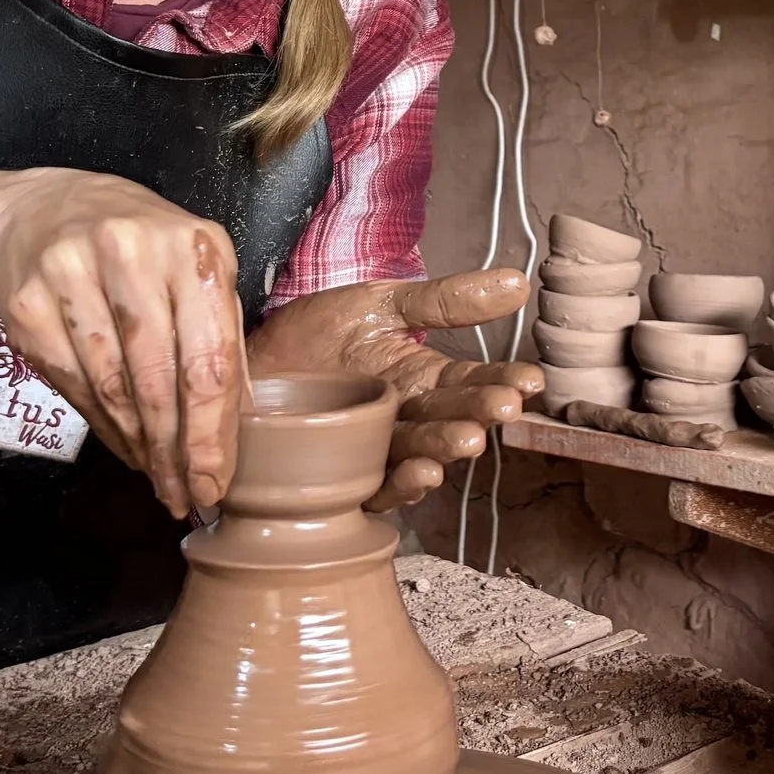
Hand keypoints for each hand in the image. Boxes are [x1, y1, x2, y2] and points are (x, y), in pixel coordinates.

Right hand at [0, 168, 243, 518]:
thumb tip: (239, 420)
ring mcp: (71, 275)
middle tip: (185, 494)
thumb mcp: (195, 268)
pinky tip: (120, 441)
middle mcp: (131, 253)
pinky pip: (71, 383)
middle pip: (157, 380)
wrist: (45, 211)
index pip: (207, 358)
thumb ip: (221, 333)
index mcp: (191, 248)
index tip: (215, 480)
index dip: (211, 431)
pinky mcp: (28, 302)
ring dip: (137, 444)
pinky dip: (100, 423)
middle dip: (174, 450)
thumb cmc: (139, 247)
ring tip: (156, 475)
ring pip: (111, 388)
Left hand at [247, 268, 543, 511]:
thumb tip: (517, 283)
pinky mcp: (343, 479)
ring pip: (421, 456)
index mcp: (422, 378)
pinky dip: (401, 485)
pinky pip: (378, 489)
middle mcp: (406, 419)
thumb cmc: (312, 335)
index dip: (502, 382)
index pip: (472, 382)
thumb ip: (445, 300)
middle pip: (451, 420)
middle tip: (501, 409)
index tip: (528, 380)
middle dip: (477, 415)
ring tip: (466, 440)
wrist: (244, 362)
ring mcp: (377, 451)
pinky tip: (421, 474)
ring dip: (446, 450)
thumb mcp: (382, 302)